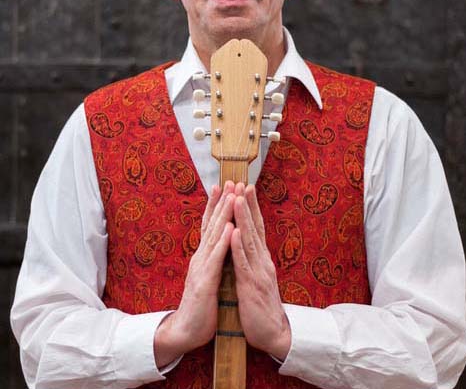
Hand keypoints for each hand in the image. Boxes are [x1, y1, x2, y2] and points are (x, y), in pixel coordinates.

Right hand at [154, 181, 234, 367]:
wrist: (185, 332)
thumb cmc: (200, 305)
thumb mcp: (208, 277)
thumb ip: (212, 260)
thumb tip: (218, 244)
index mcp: (204, 257)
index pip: (210, 226)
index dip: (217, 206)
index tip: (225, 186)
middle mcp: (201, 257)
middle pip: (212, 224)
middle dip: (222, 201)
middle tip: (230, 180)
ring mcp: (201, 268)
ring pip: (214, 235)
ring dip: (223, 214)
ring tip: (232, 195)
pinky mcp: (205, 282)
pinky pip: (216, 259)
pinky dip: (224, 242)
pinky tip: (231, 227)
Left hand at [231, 183, 290, 360]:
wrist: (274, 334)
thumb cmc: (262, 306)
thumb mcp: (257, 278)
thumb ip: (253, 260)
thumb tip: (247, 242)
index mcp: (261, 259)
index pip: (256, 228)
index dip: (251, 208)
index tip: (245, 188)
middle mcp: (262, 261)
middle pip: (255, 228)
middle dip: (248, 205)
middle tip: (243, 184)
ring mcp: (258, 272)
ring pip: (249, 241)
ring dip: (242, 219)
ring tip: (236, 199)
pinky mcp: (252, 286)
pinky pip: (243, 264)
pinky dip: (238, 247)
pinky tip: (234, 233)